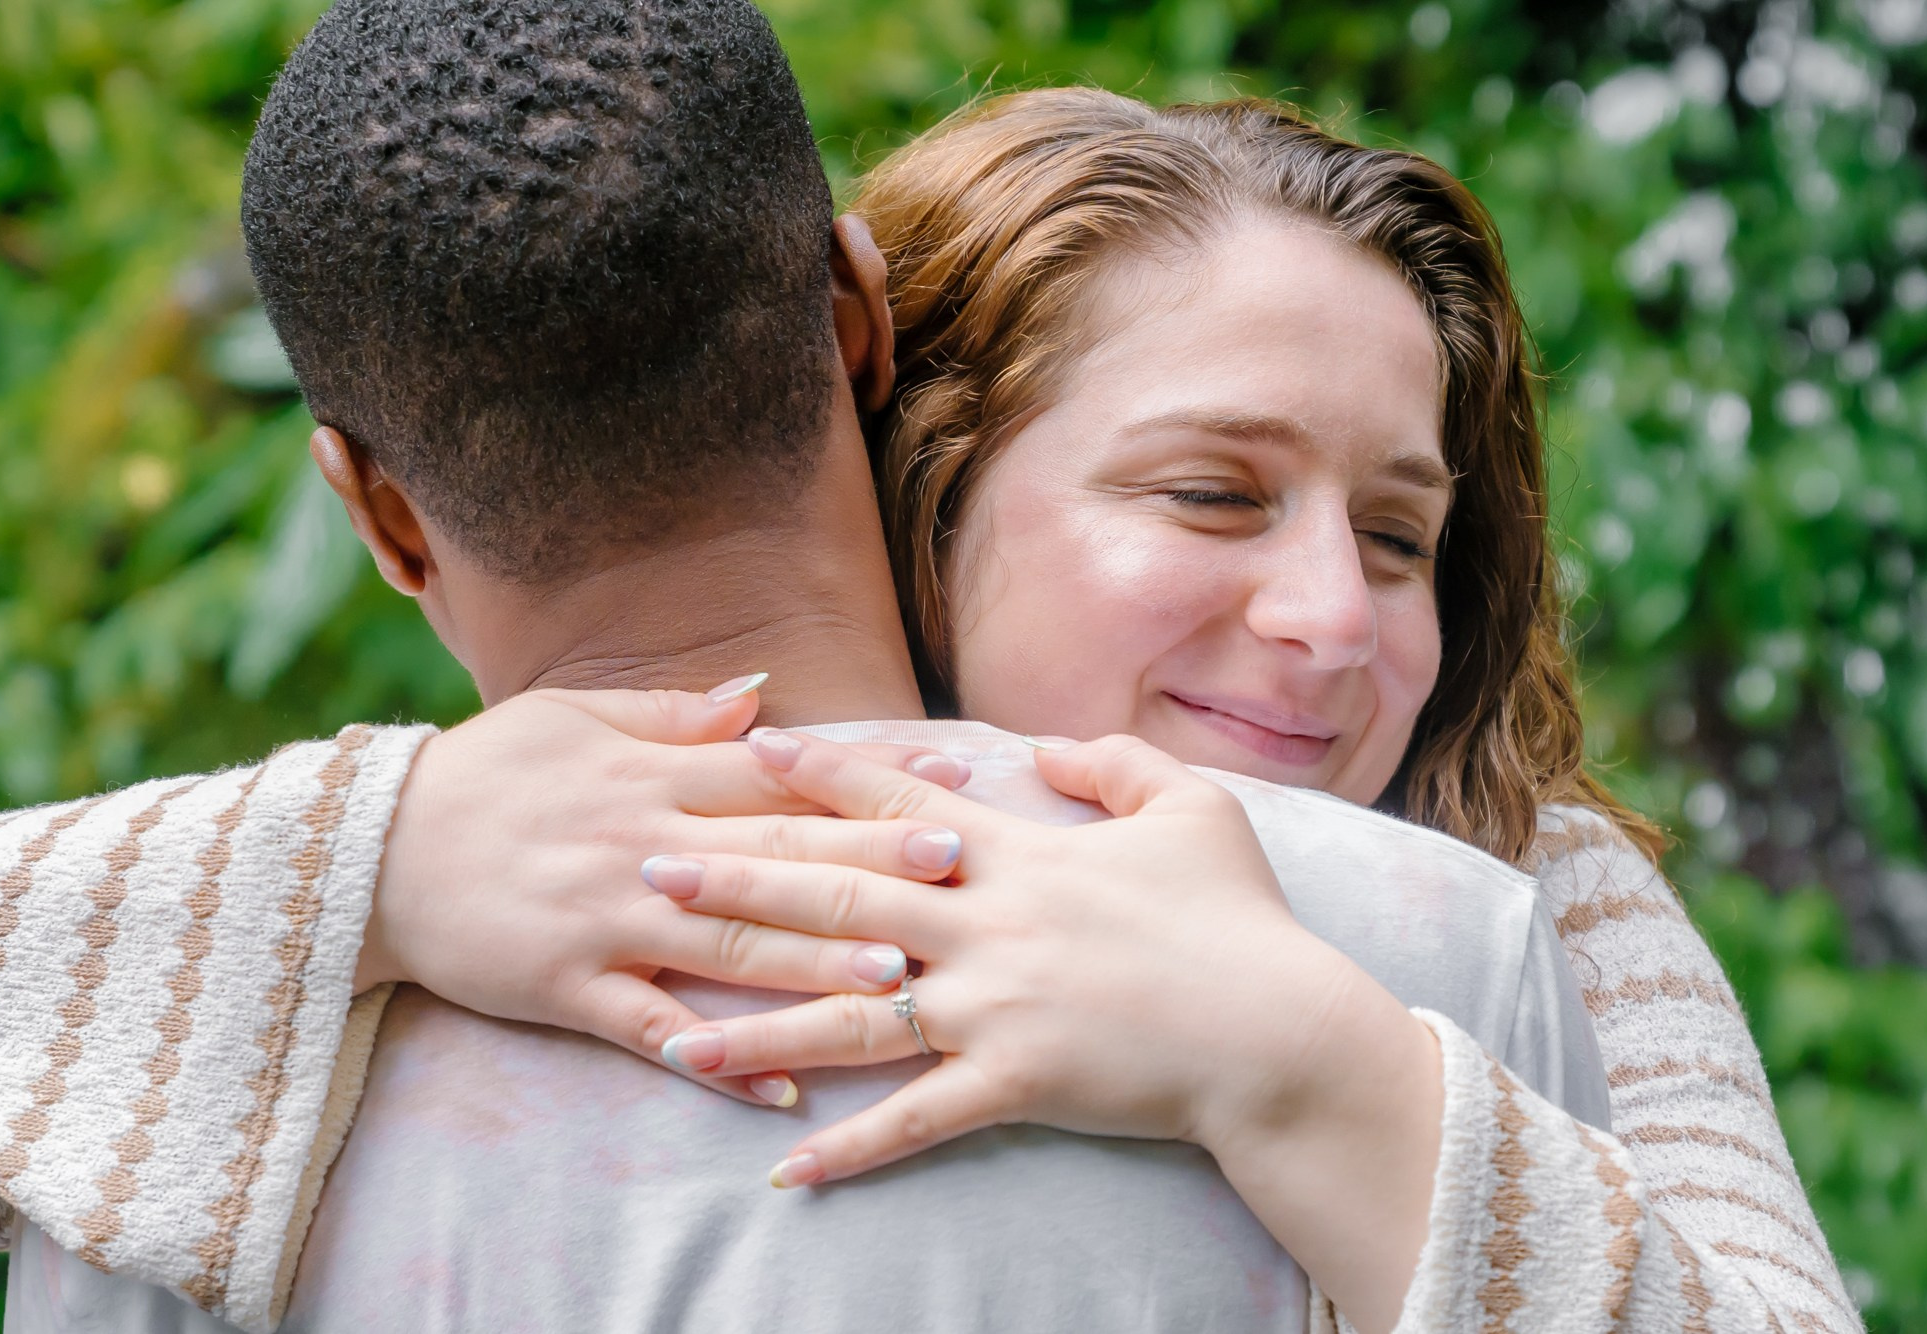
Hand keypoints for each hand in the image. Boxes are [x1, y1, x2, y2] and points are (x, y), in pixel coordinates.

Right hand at [363, 679, 973, 1108]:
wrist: (367, 853)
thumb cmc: (482, 774)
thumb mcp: (570, 716)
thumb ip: (672, 712)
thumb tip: (763, 696)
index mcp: (650, 774)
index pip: (779, 774)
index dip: (866, 774)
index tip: (946, 774)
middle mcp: (642, 845)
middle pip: (774, 855)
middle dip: (869, 862)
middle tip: (957, 868)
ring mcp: (606, 921)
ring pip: (727, 946)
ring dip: (813, 962)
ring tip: (895, 976)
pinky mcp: (568, 987)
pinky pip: (651, 1030)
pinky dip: (713, 1057)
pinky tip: (777, 1084)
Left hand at [641, 728, 1356, 1164]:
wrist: (1278, 1030)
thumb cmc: (1239, 915)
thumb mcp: (1191, 807)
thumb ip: (1110, 762)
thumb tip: (1043, 748)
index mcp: (1016, 853)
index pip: (893, 802)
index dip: (817, 774)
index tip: (745, 754)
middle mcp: (984, 923)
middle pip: (835, 898)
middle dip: (736, 884)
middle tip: (648, 874)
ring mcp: (993, 1006)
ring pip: (848, 1014)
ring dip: (757, 1027)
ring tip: (673, 1039)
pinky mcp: (1013, 1082)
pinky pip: (915, 1120)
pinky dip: (848, 1146)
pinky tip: (782, 1166)